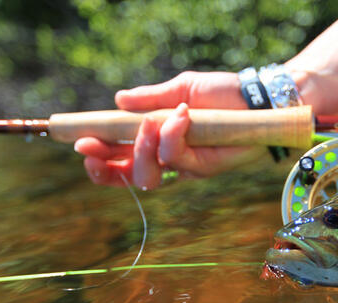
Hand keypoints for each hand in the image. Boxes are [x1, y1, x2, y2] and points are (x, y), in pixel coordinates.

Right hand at [74, 71, 268, 188]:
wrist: (256, 100)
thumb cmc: (221, 95)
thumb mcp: (180, 91)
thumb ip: (150, 99)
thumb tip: (118, 100)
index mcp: (156, 140)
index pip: (121, 158)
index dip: (99, 157)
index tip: (82, 143)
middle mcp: (167, 158)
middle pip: (128, 176)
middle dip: (105, 165)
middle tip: (90, 148)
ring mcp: (183, 166)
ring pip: (148, 174)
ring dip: (143, 146)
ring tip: (155, 121)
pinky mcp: (202, 168)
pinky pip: (175, 159)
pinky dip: (173, 135)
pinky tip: (182, 115)